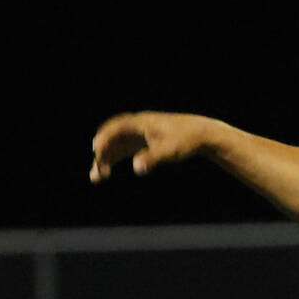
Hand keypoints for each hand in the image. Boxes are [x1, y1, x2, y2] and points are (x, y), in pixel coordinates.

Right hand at [90, 111, 214, 180]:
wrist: (201, 135)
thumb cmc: (186, 140)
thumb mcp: (169, 150)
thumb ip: (152, 158)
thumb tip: (137, 167)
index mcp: (142, 122)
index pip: (116, 128)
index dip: (105, 139)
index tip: (97, 151)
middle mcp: (137, 126)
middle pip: (112, 137)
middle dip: (102, 152)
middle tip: (96, 170)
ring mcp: (139, 134)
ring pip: (115, 145)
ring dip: (105, 158)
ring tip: (97, 176)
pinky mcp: (143, 143)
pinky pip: (123, 150)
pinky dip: (114, 159)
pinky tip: (107, 171)